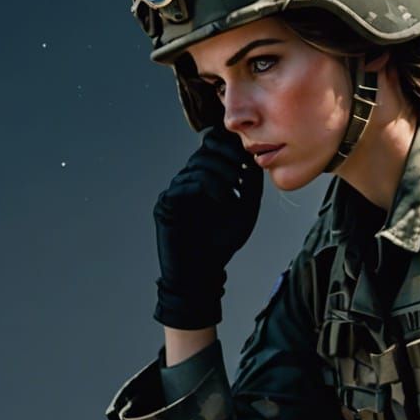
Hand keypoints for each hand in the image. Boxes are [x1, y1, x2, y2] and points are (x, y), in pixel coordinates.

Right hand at [152, 127, 262, 328]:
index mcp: (205, 178)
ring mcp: (175, 191)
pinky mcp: (165, 204)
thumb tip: (254, 159)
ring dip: (220, 173)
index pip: (212, 148)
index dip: (228, 146)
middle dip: (227, 158)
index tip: (248, 159)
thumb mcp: (246, 210)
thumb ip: (251, 185)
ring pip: (196, 166)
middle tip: (244, 173)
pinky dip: (206, 186)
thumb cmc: (223, 243)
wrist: (202, 273)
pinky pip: (182, 185)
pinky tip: (224, 198)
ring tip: (237, 187)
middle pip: (204, 152)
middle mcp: (188, 181)